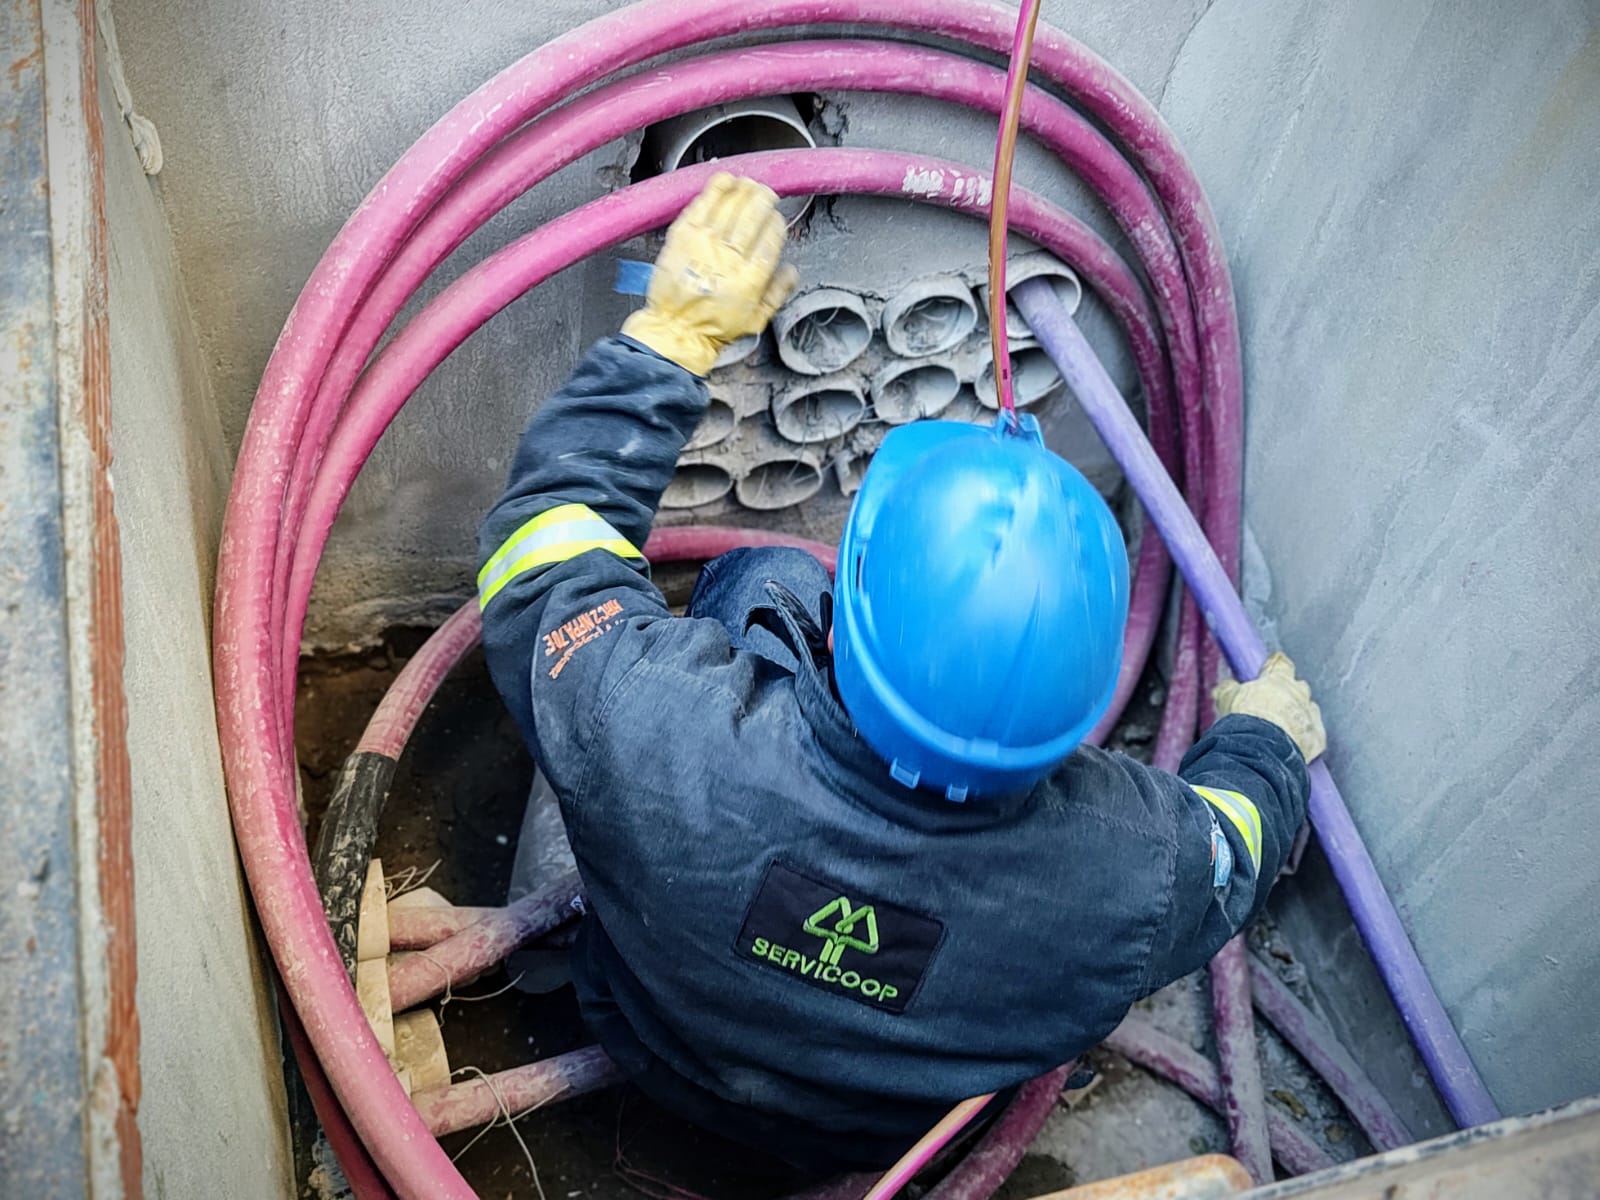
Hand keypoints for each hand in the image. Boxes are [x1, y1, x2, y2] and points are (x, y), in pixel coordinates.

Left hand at [622, 172, 799, 375]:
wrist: (676, 331)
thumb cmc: (713, 327)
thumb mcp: (756, 319)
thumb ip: (778, 293)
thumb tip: (792, 271)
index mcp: (750, 279)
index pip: (770, 238)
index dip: (776, 222)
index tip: (777, 216)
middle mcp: (728, 259)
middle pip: (751, 217)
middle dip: (762, 199)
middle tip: (766, 192)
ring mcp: (703, 246)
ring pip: (728, 208)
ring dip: (741, 191)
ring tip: (748, 184)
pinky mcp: (682, 239)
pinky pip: (700, 207)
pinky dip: (713, 191)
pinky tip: (723, 181)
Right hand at [1213, 652, 1326, 762]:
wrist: (1261, 748)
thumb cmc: (1245, 719)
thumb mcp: (1228, 698)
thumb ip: (1229, 690)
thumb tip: (1225, 687)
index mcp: (1278, 678)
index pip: (1281, 664)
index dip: (1275, 667)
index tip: (1270, 669)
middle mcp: (1299, 693)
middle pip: (1299, 687)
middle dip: (1289, 693)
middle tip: (1273, 704)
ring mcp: (1310, 714)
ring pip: (1309, 710)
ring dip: (1299, 716)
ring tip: (1283, 729)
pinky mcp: (1317, 737)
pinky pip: (1314, 735)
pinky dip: (1306, 739)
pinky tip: (1294, 745)